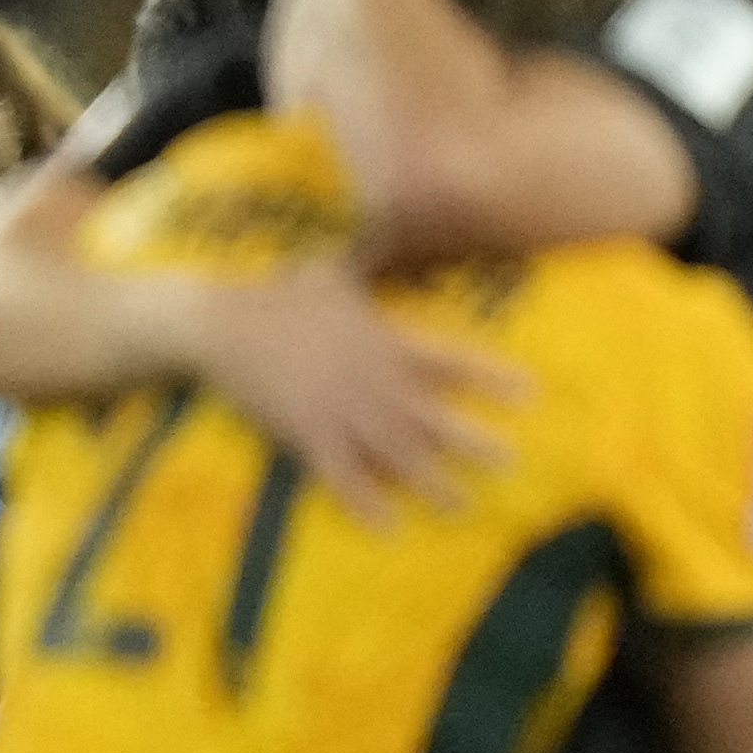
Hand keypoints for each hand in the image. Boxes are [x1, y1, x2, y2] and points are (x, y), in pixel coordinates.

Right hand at [183, 262, 521, 520]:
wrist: (224, 324)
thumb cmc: (276, 293)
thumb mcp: (332, 270)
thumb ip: (366, 260)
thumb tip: (385, 226)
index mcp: (384, 341)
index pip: (448, 360)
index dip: (488, 377)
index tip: (528, 393)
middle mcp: (374, 380)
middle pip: (431, 417)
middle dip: (471, 442)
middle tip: (508, 463)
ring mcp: (342, 410)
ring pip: (396, 453)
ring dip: (429, 482)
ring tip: (458, 505)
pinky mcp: (308, 434)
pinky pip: (342, 476)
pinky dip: (365, 502)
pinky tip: (387, 526)